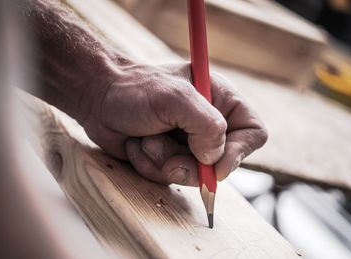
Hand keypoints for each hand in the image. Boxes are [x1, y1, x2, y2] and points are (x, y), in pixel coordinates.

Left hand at [82, 63, 266, 185]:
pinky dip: (148, 165)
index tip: (214, 166)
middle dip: (188, 162)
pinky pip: (167, 177)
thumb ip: (207, 126)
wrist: (98, 98)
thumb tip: (215, 160)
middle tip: (163, 152)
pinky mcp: (167, 157)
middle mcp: (207, 124)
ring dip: (163, 161)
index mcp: (220, 100)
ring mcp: (187, 143)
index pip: (252, 132)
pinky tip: (135, 145)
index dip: (239, 153)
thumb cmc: (135, 90)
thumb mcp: (176, 99)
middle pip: (221, 162)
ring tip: (145, 139)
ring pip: (191, 174)